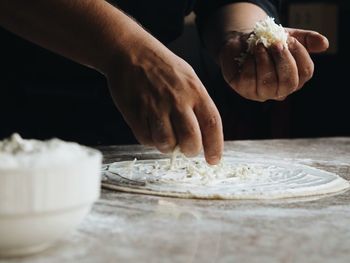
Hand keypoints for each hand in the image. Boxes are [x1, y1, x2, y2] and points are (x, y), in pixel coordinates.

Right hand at [105, 38, 222, 163]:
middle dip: (191, 151)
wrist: (130, 52)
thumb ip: (197, 104)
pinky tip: (150, 127)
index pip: (212, 124)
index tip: (213, 160)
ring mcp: (155, 107)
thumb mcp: (189, 78)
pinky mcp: (136, 113)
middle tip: (187, 149)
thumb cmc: (162, 67)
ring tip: (166, 137)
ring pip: (167, 144)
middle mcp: (177, 100)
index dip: (215, 146)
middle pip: (191, 140)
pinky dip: (150, 140)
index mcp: (195, 91)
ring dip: (168, 147)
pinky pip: (146, 139)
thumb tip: (202, 134)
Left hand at [219, 28, 328, 100]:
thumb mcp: (287, 38)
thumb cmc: (267, 43)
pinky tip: (248, 55)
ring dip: (265, 60)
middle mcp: (279, 91)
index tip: (290, 39)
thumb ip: (306, 40)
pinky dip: (249, 63)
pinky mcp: (243, 90)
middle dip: (284, 61)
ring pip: (268, 82)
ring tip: (260, 45)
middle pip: (289, 83)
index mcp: (295, 79)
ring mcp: (260, 93)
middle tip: (276, 44)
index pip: (306, 72)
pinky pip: (249, 79)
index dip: (300, 54)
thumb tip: (324, 44)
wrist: (241, 43)